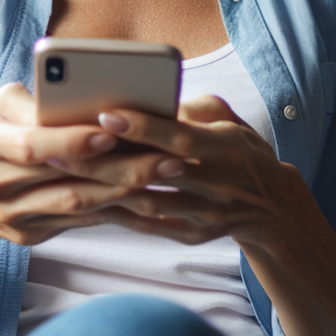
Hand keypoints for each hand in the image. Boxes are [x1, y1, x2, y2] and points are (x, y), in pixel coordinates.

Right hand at [0, 83, 194, 246]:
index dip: (72, 140)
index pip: (34, 144)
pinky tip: (150, 196)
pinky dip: (117, 209)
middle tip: (169, 155)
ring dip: (127, 191)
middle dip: (122, 167)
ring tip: (168, 173)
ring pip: (79, 206)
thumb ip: (37, 100)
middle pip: (67, 179)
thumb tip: (86, 91)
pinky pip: (80, 222)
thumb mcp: (0, 108)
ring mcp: (14, 216)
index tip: (112, 132)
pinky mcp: (32, 235)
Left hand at [48, 94, 305, 245]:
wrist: (273, 206)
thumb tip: (157, 100)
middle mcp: (215, 185)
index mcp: (223, 149)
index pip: (178, 137)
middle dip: (107, 160)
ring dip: (104, 189)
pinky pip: (149, 226)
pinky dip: (119, 213)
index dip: (142, 127)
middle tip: (63, 145)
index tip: (105, 114)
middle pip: (153, 172)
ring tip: (66, 173)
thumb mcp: (229, 119)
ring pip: (146, 203)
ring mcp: (204, 215)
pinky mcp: (193, 235)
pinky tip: (88, 200)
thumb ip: (194, 107)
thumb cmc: (241, 149)